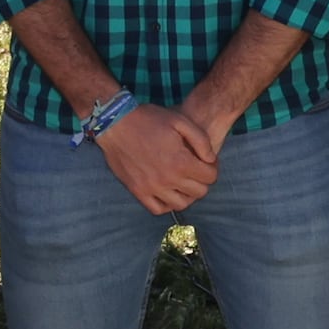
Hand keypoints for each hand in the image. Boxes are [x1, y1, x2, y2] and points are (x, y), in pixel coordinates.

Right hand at [94, 103, 216, 219]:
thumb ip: (201, 141)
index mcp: (181, 162)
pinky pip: (158, 209)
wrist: (115, 123)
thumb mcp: (180, 121)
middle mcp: (167, 179)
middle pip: (199, 192)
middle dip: (202, 180)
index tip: (206, 161)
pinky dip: (167, 204)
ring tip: (184, 181)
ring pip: (181, 204)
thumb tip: (211, 159)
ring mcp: (151, 188)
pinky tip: (168, 191)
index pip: (210, 177)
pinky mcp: (137, 191)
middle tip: (196, 170)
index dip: (212, 168)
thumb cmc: (149, 119)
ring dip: (187, 194)